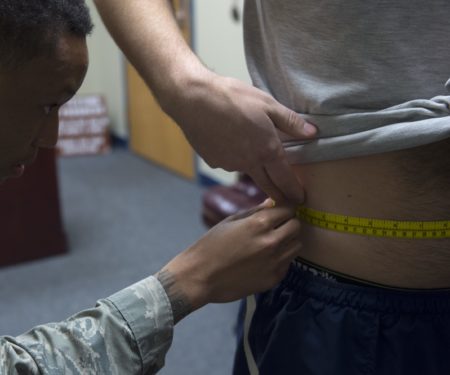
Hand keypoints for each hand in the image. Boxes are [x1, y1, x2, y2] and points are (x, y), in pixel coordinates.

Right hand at [156, 199, 301, 321]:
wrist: (199, 276)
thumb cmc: (211, 245)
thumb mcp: (231, 222)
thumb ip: (255, 211)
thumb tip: (273, 202)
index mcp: (259, 223)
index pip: (288, 209)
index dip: (284, 209)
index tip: (279, 212)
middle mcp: (272, 242)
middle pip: (296, 226)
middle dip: (288, 224)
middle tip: (276, 227)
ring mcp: (274, 262)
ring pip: (297, 245)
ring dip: (288, 241)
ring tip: (271, 243)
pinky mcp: (273, 278)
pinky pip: (287, 263)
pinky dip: (281, 259)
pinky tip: (265, 260)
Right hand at [165, 71, 316, 203]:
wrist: (193, 99)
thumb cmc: (233, 97)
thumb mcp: (267, 104)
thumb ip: (291, 122)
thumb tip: (312, 133)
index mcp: (267, 150)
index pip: (286, 180)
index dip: (294, 191)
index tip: (300, 200)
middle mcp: (249, 163)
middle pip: (268, 187)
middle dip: (279, 196)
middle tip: (286, 201)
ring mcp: (229, 165)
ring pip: (247, 172)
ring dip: (256, 172)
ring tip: (255, 157)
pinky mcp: (213, 162)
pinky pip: (229, 163)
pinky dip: (234, 159)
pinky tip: (230, 144)